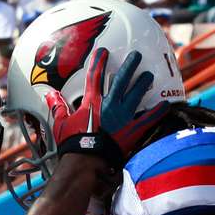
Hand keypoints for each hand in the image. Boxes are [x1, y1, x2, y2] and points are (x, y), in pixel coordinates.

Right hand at [46, 49, 163, 168]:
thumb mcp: (61, 124)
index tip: (104, 52)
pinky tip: (165, 104)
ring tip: (149, 75)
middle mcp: (109, 105)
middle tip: (136, 56)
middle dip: (129, 66)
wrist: (87, 162)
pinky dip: (157, 112)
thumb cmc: (73, 143)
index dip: (99, 62)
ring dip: (143, 83)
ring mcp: (123, 117)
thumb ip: (57, 107)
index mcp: (92, 102)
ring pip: (136, 94)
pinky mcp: (133, 130)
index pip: (95, 76)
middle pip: (121, 80)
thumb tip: (49, 95)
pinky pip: (148, 118)